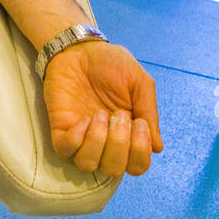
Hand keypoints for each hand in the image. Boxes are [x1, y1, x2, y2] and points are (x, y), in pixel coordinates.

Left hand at [44, 40, 162, 177]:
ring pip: (88, 164)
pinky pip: (66, 150)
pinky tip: (84, 118)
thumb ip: (149, 112)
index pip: (137, 165)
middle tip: (118, 115)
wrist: (80, 48)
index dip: (139, 152)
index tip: (139, 123)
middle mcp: (105, 142)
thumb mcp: (139, 83)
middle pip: (114, 170)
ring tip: (99, 115)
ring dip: (97, 142)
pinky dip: (77, 138)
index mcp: (128, 134)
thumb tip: (157, 148)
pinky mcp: (61, 129)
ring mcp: (82, 137)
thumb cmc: (111, 64)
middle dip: (119, 145)